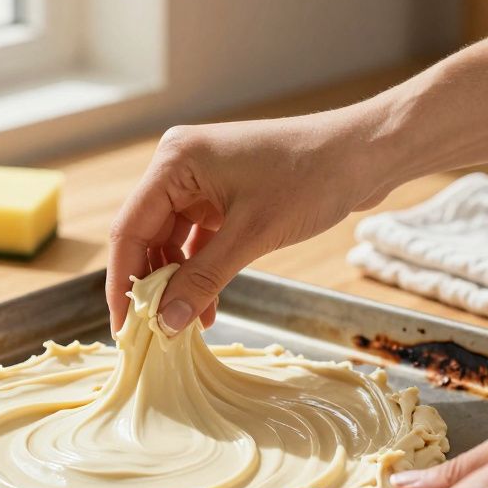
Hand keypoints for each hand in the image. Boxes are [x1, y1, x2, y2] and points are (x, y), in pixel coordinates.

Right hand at [105, 111, 388, 333]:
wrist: (364, 154)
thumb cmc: (311, 178)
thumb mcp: (252, 236)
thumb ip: (203, 280)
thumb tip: (165, 323)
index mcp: (174, 162)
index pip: (129, 230)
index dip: (122, 282)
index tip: (124, 328)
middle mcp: (179, 166)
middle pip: (147, 236)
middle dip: (151, 286)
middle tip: (152, 333)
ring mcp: (202, 180)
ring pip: (172, 241)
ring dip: (178, 283)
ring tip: (183, 326)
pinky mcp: (223, 193)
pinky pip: (198, 239)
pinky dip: (200, 271)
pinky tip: (205, 307)